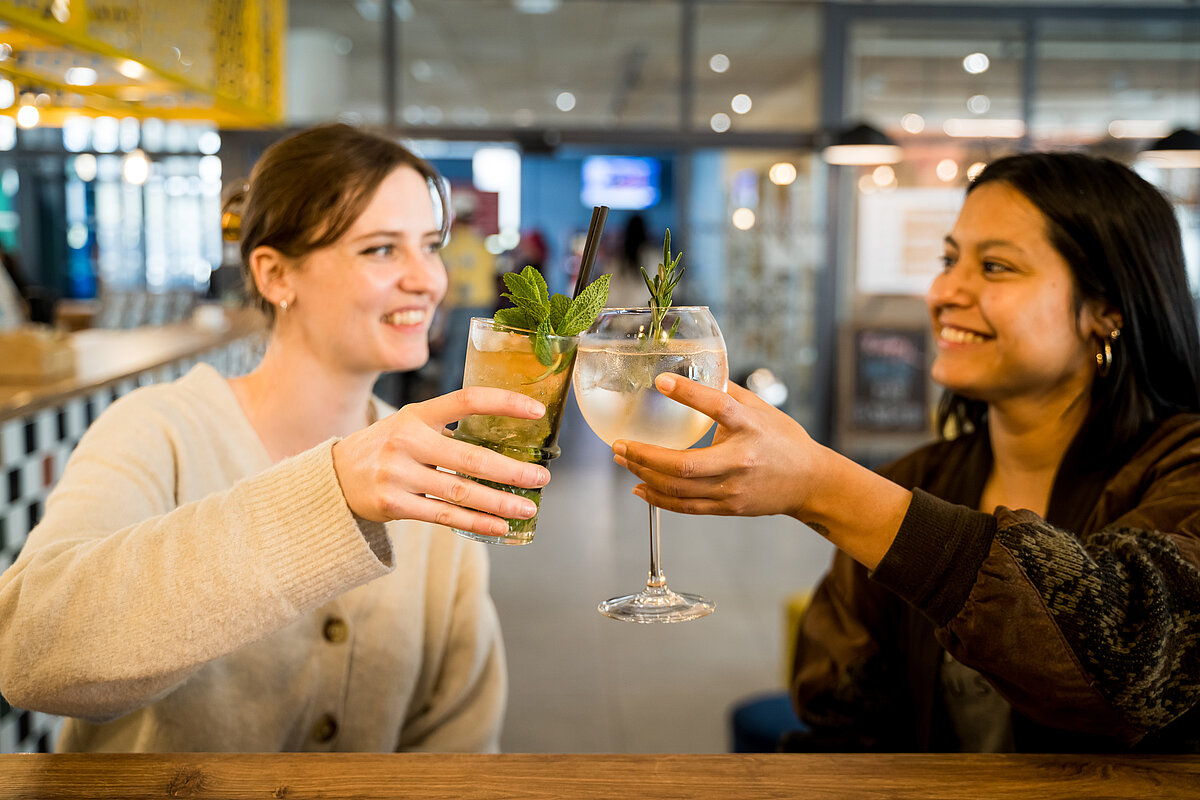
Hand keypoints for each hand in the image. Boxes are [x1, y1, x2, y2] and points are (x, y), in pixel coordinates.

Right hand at [332, 387, 551, 536]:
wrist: (336, 476)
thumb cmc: (387, 447)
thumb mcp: (410, 425)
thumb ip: (448, 430)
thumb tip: (505, 442)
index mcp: (418, 414)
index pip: (467, 400)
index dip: (503, 403)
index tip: (536, 410)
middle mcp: (407, 441)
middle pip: (470, 457)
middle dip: (511, 471)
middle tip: (541, 478)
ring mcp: (398, 474)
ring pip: (460, 491)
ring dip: (499, 502)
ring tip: (526, 507)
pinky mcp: (393, 504)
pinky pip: (443, 515)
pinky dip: (475, 521)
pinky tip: (499, 526)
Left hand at [613, 373, 912, 569]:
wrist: (810, 482)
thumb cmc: (784, 440)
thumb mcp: (763, 409)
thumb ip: (729, 393)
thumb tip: (694, 372)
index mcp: (751, 427)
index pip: (718, 406)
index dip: (689, 393)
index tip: (661, 381)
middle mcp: (740, 460)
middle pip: (685, 465)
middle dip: (645, 455)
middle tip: (619, 444)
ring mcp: (733, 489)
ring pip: (680, 489)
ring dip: (645, 475)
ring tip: (623, 460)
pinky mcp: (729, 507)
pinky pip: (686, 507)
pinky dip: (659, 499)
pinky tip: (640, 487)